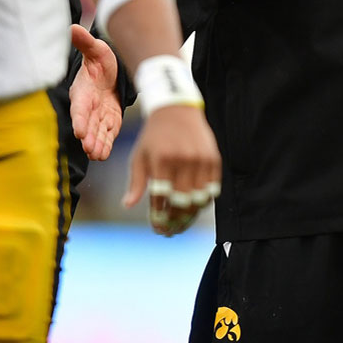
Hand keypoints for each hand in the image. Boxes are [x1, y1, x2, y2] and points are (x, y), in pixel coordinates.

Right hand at [69, 24, 123, 159]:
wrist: (113, 71)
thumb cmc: (102, 60)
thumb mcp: (96, 50)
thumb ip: (86, 43)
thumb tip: (73, 28)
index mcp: (82, 91)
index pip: (79, 107)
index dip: (79, 118)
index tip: (79, 130)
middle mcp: (88, 107)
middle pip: (87, 124)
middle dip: (88, 137)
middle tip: (89, 148)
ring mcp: (99, 116)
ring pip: (97, 132)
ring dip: (96, 144)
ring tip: (96, 154)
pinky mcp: (110, 121)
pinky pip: (107, 134)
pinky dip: (105, 143)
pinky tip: (103, 154)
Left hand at [125, 103, 221, 236]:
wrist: (177, 110)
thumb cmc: (154, 136)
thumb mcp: (140, 156)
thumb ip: (137, 181)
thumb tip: (128, 205)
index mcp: (162, 160)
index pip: (161, 198)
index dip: (159, 217)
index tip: (157, 229)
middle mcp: (183, 160)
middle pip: (182, 202)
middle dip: (175, 221)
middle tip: (170, 231)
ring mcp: (201, 159)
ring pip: (199, 199)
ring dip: (190, 216)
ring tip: (182, 224)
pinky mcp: (213, 159)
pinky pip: (212, 189)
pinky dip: (203, 202)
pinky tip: (194, 208)